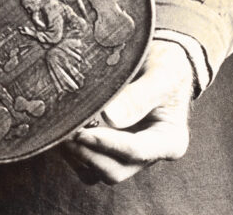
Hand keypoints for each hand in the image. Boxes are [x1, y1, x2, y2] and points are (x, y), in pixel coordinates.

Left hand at [62, 39, 192, 184]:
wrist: (161, 61)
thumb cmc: (166, 66)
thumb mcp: (160, 75)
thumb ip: (138, 97)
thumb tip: (109, 117)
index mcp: (169, 141)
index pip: (136, 151)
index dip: (107, 143)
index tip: (83, 133)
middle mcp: (150, 155)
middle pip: (115, 170)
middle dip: (88, 153)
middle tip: (67, 131)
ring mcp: (129, 156)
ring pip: (98, 172)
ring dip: (79, 155)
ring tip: (63, 130)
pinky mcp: (111, 151)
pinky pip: (89, 165)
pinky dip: (75, 154)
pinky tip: (66, 131)